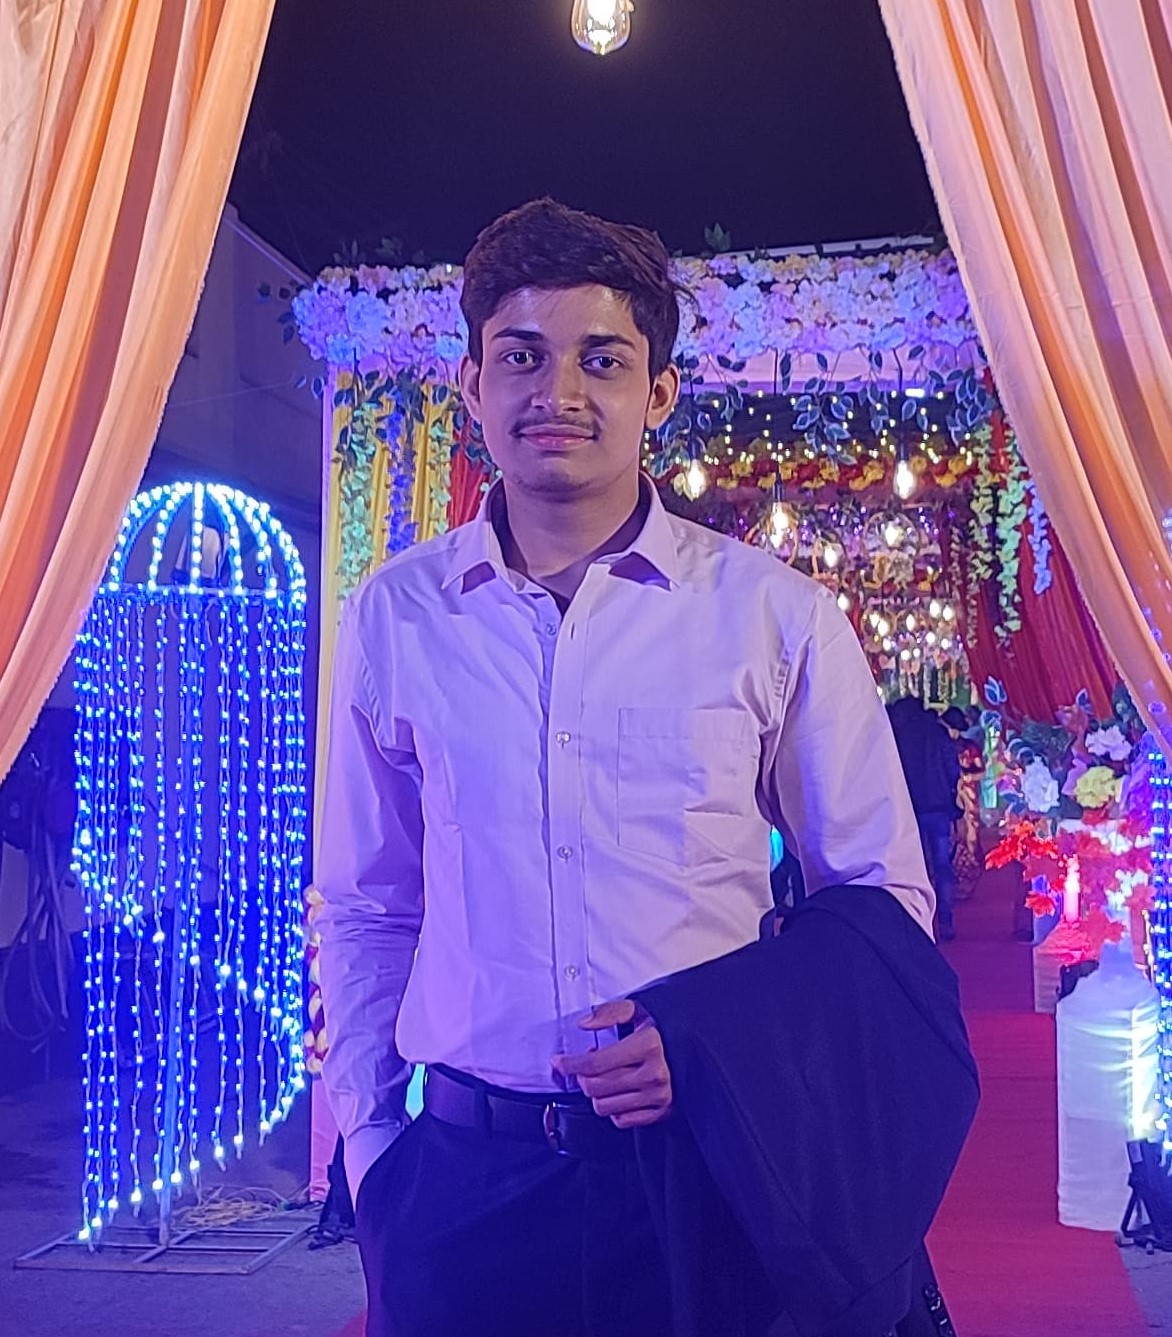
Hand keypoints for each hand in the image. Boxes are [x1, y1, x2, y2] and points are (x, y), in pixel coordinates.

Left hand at [551, 999, 672, 1128]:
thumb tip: (584, 1024)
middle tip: (586, 1065)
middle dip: (581, 1076)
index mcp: (649, 1045)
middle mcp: (654, 1074)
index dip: (569, 1064)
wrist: (695, 1049)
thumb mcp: (639, 1010)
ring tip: (605, 1077)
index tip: (558, 1062)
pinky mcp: (661, 1113)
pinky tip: (619, 1091)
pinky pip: (621, 1120)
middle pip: (595, 1087)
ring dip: (596, 1092)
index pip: (595, 1062)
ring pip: (603, 1107)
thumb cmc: (663, 1030)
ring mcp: (659, 1097)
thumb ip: (610, 1012)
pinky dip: (613, 1108)